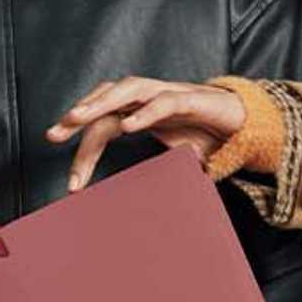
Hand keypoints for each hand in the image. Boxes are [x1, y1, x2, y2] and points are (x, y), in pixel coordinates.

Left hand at [46, 78, 248, 192]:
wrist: (248, 126)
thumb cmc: (208, 140)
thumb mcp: (171, 163)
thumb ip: (151, 176)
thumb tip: (134, 211)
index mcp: (140, 112)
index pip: (103, 123)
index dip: (83, 146)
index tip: (73, 183)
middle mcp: (150, 98)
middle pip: (106, 98)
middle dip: (78, 115)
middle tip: (53, 135)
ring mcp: (170, 94)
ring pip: (128, 89)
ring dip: (100, 102)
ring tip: (77, 118)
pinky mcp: (194, 99)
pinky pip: (165, 101)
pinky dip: (146, 112)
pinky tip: (129, 125)